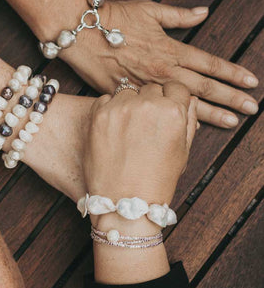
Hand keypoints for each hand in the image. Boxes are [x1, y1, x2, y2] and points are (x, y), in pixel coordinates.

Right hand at [59, 0, 257, 128]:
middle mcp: (161, 70)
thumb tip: (203, 12)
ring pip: (182, 104)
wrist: (80, 34)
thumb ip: (179, 15)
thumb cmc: (113, 19)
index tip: (251, 82)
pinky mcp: (127, 96)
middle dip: (230, 98)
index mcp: (169, 49)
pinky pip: (152, 112)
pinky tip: (185, 128)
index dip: (232, 72)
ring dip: (210, 113)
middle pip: (203, 87)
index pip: (209, 63)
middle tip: (251, 109)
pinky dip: (170, 119)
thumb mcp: (148, 10)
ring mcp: (145, 86)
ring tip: (231, 122)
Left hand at [83, 82, 197, 206]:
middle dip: (150, 102)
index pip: (176, 87)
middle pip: (151, 88)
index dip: (171, 99)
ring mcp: (121, 108)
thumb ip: (188, 120)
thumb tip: (189, 99)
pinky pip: (105, 100)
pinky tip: (112, 130)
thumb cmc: (156, 180)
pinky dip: (108, 110)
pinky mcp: (99, 114)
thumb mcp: (182, 151)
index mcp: (173, 112)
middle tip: (144, 126)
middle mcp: (148, 105)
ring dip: (128, 104)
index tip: (164, 109)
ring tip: (127, 129)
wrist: (123, 200)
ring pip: (127, 92)